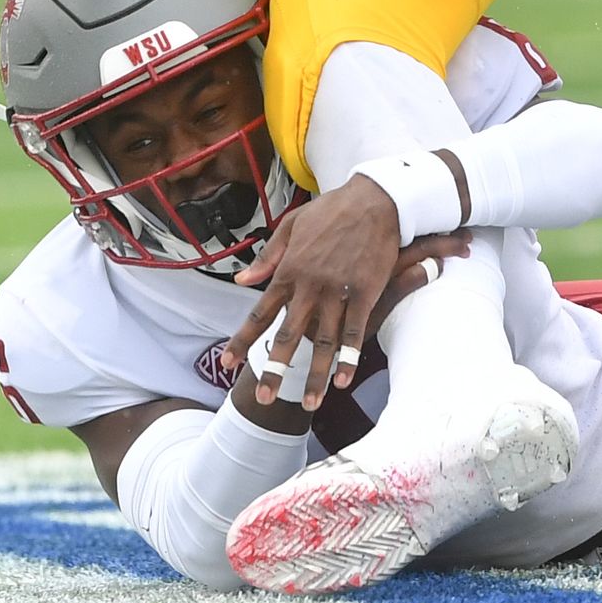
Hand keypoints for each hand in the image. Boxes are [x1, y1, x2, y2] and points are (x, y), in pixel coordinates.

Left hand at [225, 179, 464, 408]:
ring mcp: (339, 292)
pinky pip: (355, 332)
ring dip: (315, 375)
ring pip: (324, 342)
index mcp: (289, 270)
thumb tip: (242, 279)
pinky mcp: (366, 293)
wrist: (375, 199)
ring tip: (309, 403)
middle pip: (289, 336)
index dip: (242, 339)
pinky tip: (344, 380)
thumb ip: (268, 257)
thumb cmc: (332, 209)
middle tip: (264, 398)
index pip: (260, 313)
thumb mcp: (292, 226)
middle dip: (274, 369)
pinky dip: (349, 358)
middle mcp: (310, 287)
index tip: (226, 362)